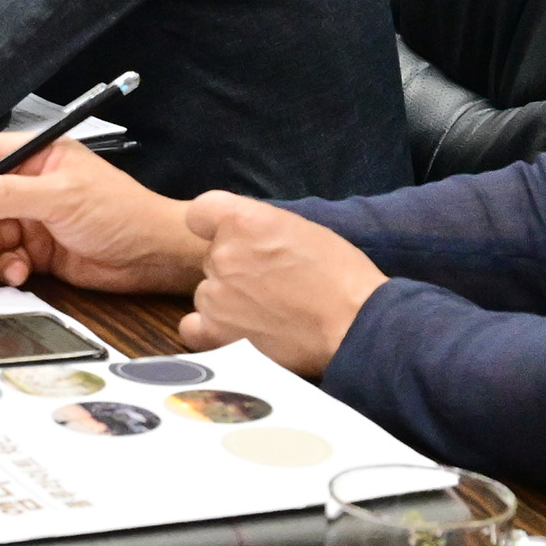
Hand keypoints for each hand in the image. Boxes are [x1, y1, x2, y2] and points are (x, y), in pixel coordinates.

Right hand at [0, 133, 208, 292]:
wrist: (153, 257)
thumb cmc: (121, 212)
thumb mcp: (60, 197)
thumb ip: (7, 196)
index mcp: (41, 157)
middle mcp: (34, 185)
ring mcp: (36, 219)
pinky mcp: (41, 250)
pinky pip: (8, 257)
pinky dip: (5, 267)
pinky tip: (16, 272)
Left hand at [176, 193, 385, 375]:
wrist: (354, 324)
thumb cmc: (340, 275)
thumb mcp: (301, 229)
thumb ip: (261, 227)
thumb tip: (242, 234)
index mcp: (243, 221)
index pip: (201, 212)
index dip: (213, 225)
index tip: (232, 238)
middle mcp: (221, 254)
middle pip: (210, 256)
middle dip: (233, 267)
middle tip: (269, 284)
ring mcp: (214, 295)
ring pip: (206, 292)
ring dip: (227, 300)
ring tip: (267, 313)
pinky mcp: (214, 332)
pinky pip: (191, 327)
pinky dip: (209, 330)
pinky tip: (237, 332)